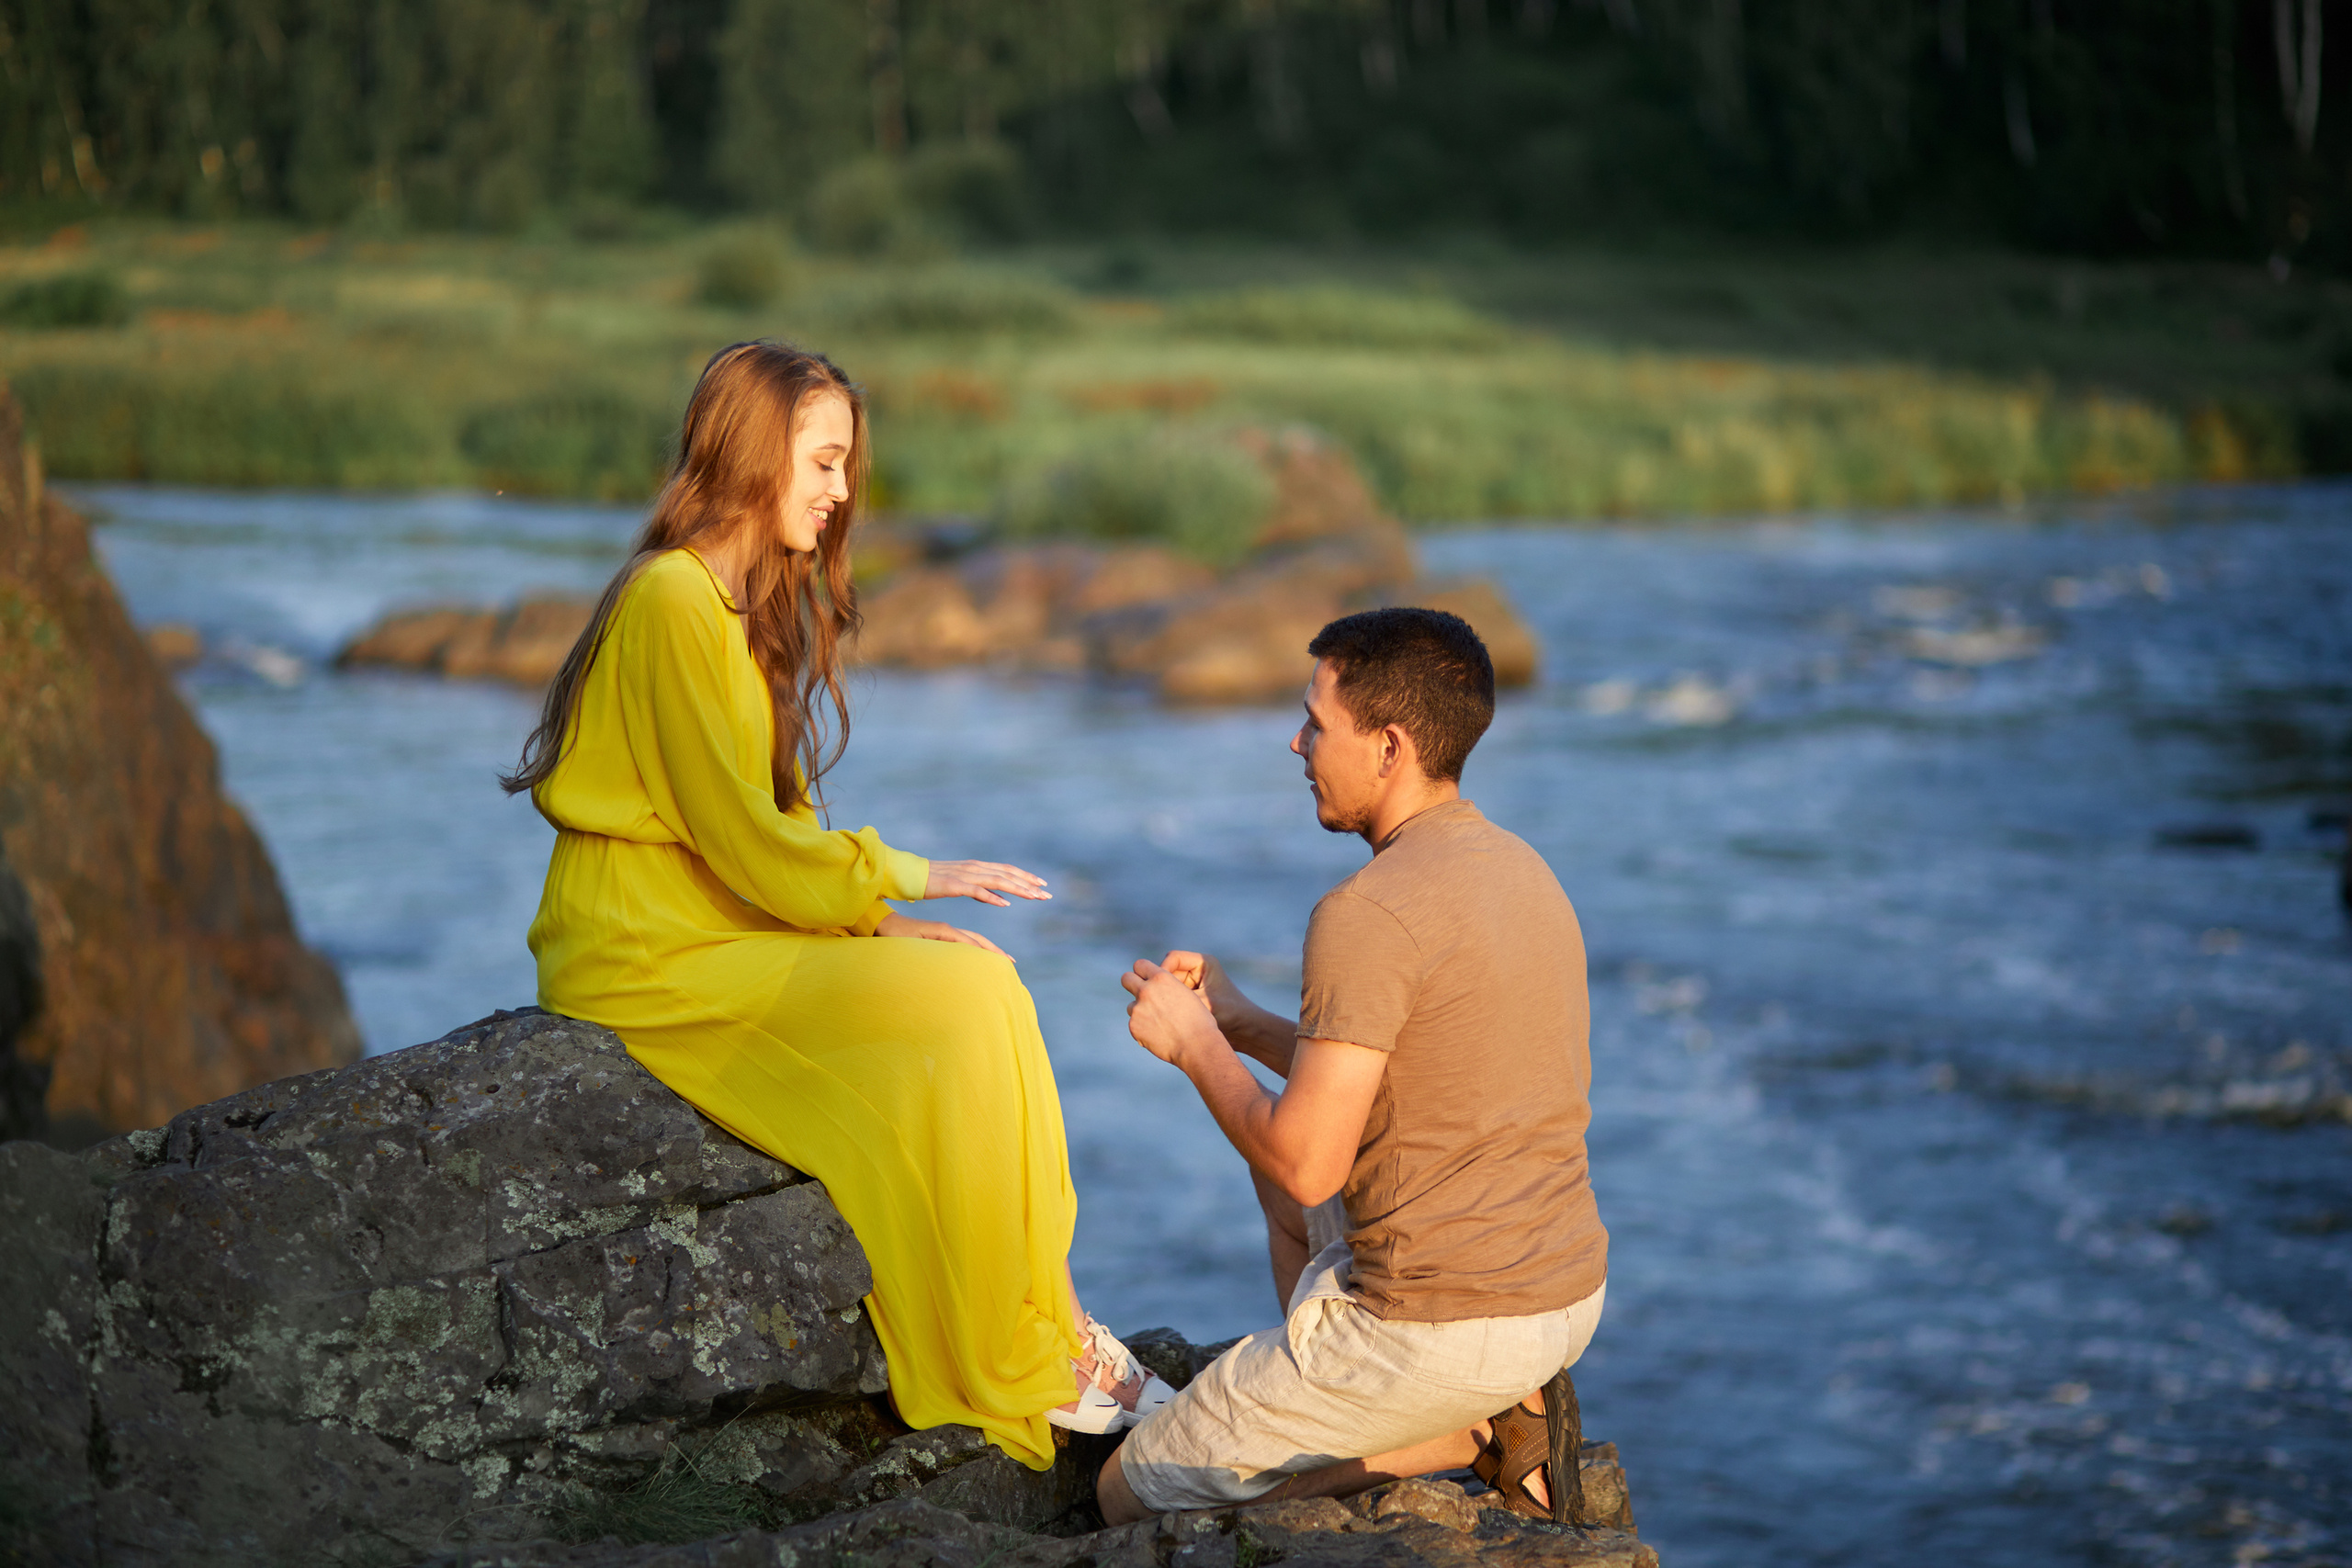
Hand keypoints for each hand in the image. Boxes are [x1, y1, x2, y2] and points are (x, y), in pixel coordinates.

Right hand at [875, 911, 1014, 961]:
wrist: (880, 927)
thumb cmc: (897, 943)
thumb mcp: (920, 955)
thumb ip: (933, 962)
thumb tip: (942, 978)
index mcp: (946, 936)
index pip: (973, 944)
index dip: (989, 952)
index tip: (1004, 962)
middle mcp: (948, 931)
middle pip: (978, 941)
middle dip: (995, 951)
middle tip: (1011, 963)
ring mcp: (942, 929)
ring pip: (971, 939)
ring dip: (988, 948)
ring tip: (1003, 959)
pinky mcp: (934, 929)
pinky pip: (956, 937)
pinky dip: (969, 944)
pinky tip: (978, 950)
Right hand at [923, 859, 1050, 907]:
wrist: (908, 875)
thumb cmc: (932, 881)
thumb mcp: (961, 885)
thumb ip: (980, 889)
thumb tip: (998, 897)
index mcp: (976, 867)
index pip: (1007, 870)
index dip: (1025, 877)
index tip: (1042, 885)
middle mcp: (974, 868)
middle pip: (1008, 874)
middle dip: (1029, 883)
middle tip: (1047, 894)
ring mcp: (965, 875)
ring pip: (998, 881)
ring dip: (1018, 889)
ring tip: (1034, 897)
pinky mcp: (954, 885)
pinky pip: (977, 891)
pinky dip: (992, 897)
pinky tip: (1005, 903)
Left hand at [1121, 958, 1222, 1067]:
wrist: (1196, 1045)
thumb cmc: (1198, 1020)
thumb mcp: (1185, 993)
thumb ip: (1167, 988)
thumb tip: (1155, 988)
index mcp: (1162, 978)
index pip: (1140, 964)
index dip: (1143, 972)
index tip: (1146, 979)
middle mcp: (1146, 990)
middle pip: (1126, 978)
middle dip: (1131, 984)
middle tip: (1141, 994)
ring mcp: (1138, 1009)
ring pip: (1131, 1006)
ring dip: (1140, 1011)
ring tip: (1159, 1023)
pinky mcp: (1134, 1026)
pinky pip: (1134, 1024)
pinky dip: (1143, 1029)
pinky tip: (1159, 1035)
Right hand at [1159, 950, 1247, 1030]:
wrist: (1244, 1030)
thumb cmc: (1231, 1014)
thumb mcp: (1204, 1003)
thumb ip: (1180, 997)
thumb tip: (1153, 995)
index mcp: (1203, 962)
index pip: (1173, 958)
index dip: (1163, 971)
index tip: (1159, 989)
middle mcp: (1197, 969)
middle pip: (1168, 971)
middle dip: (1162, 986)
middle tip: (1157, 1002)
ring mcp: (1193, 983)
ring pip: (1168, 985)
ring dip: (1165, 997)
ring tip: (1163, 1012)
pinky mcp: (1191, 996)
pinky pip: (1173, 996)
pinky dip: (1169, 1005)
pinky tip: (1166, 1017)